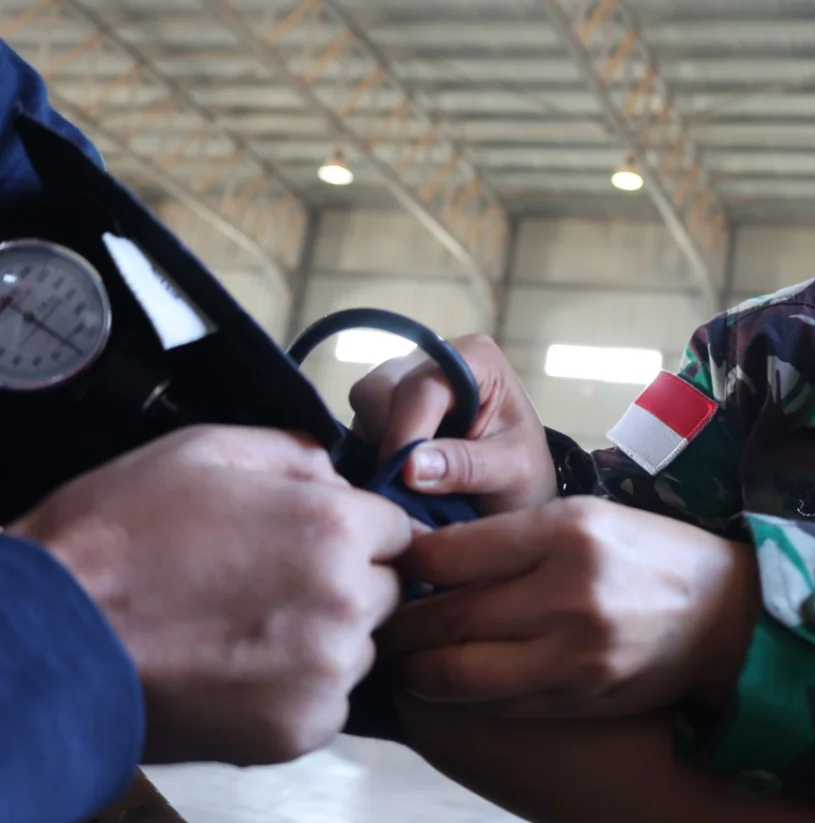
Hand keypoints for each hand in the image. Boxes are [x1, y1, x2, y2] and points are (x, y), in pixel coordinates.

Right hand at [10, 425, 411, 765]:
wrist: (51, 639)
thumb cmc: (117, 539)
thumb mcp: (205, 451)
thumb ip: (293, 452)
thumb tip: (336, 473)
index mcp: (334, 527)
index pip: (398, 530)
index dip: (356, 531)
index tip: (318, 542)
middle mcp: (346, 600)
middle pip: (384, 589)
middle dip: (345, 583)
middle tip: (272, 585)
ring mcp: (327, 670)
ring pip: (358, 647)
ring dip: (322, 639)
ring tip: (244, 628)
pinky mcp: (300, 729)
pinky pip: (326, 702)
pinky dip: (293, 691)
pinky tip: (236, 669)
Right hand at [349, 333, 555, 511]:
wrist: (519, 492)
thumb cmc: (524, 474)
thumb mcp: (511, 473)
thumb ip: (465, 466)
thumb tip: (410, 466)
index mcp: (475, 358)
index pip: (422, 387)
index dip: (407, 433)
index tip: (405, 478)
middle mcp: (436, 357)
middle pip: (381, 389)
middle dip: (389, 439)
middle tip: (408, 485)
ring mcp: (408, 376)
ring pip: (364, 405)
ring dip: (378, 447)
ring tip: (411, 483)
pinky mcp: (389, 402)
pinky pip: (361, 422)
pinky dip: (372, 452)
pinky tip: (398, 477)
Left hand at [379, 496, 759, 717]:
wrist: (723, 615)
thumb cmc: (646, 555)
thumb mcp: (584, 517)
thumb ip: (510, 537)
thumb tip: (427, 558)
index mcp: (565, 532)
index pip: (451, 553)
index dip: (406, 564)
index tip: (389, 567)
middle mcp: (567, 593)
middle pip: (448, 617)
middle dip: (399, 625)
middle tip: (378, 622)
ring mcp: (574, 654)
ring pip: (461, 674)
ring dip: (420, 670)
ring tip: (406, 659)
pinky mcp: (579, 698)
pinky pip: (497, 705)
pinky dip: (464, 696)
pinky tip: (451, 682)